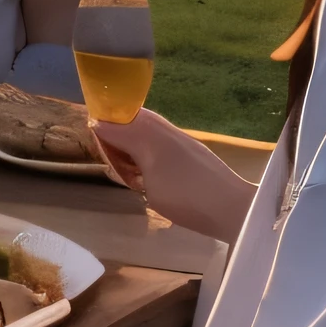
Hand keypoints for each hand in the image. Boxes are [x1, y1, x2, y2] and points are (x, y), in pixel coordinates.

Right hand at [91, 109, 255, 242]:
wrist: (233, 207)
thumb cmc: (185, 197)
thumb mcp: (147, 184)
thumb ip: (124, 157)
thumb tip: (102, 131)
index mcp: (148, 131)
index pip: (111, 119)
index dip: (98, 129)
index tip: (92, 148)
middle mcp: (162, 127)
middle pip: (127, 121)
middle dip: (115, 139)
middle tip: (114, 166)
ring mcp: (178, 137)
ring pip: (142, 131)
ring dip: (131, 148)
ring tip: (131, 174)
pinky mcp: (189, 148)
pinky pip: (157, 141)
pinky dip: (147, 153)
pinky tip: (150, 175)